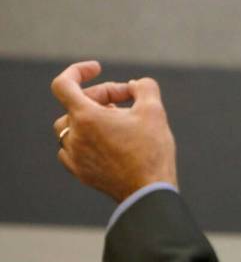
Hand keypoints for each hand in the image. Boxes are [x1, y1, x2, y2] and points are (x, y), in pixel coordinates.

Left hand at [51, 61, 176, 202]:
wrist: (148, 192)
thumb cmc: (151, 151)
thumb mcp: (154, 110)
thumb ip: (144, 87)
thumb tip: (136, 85)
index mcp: (86, 117)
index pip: (64, 84)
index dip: (78, 71)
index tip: (97, 69)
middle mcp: (74, 136)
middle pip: (75, 104)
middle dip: (101, 96)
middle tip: (128, 99)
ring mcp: (75, 157)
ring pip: (71, 127)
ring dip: (91, 117)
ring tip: (117, 119)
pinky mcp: (81, 173)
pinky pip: (73, 148)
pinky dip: (86, 138)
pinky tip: (108, 141)